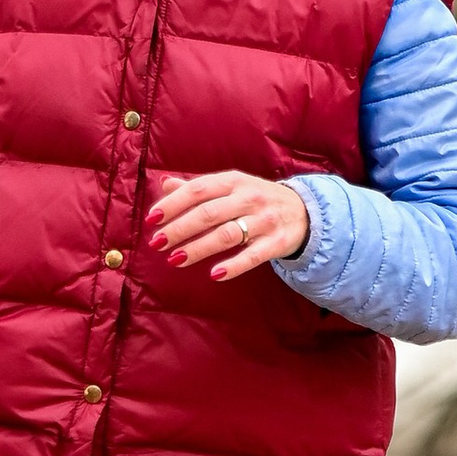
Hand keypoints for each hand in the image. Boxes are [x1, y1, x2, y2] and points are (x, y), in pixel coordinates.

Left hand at [149, 169, 310, 281]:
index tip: (152, 219)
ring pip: (227, 234)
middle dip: (180, 229)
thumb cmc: (257, 199)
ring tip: (175, 259)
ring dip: (199, 248)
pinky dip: (234, 266)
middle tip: (157, 243)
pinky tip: (214, 274)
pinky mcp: (277, 242)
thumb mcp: (230, 187)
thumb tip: (164, 184)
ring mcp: (265, 220)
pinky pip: (253, 256)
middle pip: (209, 213)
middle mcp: (249, 198)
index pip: (198, 190)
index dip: (173, 204)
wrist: (304, 211)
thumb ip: (198, 188)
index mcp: (234, 181)